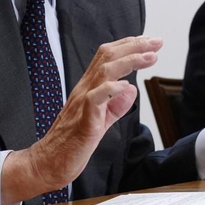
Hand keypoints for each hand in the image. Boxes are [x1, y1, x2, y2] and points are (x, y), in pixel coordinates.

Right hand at [3, 35, 159, 204]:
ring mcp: (82, 103)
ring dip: (130, 61)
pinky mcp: (83, 120)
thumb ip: (117, 104)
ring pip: (104, 71)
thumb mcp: (102, 119)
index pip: (106, 56)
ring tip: (150, 57)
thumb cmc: (72, 142)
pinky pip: (95, 98)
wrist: (48, 163)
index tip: (149, 41)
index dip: (128, 45)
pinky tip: (126, 85)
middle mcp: (84, 89)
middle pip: (108, 56)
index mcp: (88, 87)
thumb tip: (132, 88)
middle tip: (156, 42)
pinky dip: (111, 89)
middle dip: (134, 46)